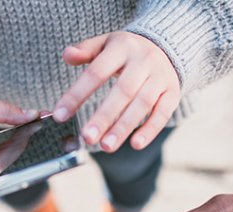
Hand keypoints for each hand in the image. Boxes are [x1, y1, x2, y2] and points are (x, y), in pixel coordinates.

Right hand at [0, 94, 37, 185]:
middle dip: (24, 144)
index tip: (34, 129)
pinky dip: (9, 148)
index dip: (20, 147)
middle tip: (40, 124)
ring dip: (19, 146)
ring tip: (33, 126)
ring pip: (5, 164)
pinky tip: (22, 133)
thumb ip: (2, 111)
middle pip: (7, 164)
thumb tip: (33, 115)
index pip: (2, 162)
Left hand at [53, 31, 180, 152]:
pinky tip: (135, 144)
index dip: (77, 94)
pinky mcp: (172, 92)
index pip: (96, 72)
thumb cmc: (126, 51)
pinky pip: (162, 112)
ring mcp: (160, 77)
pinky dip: (150, 130)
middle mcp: (143, 61)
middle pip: (123, 91)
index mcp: (122, 47)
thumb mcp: (105, 44)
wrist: (166, 46)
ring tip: (106, 146)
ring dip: (124, 127)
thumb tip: (67, 55)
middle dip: (104, 116)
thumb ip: (85, 50)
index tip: (60, 115)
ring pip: (142, 104)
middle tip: (87, 138)